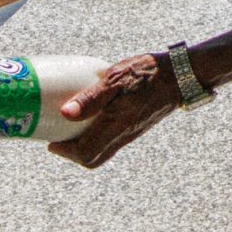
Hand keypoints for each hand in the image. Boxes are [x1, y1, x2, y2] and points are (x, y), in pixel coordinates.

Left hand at [47, 53, 178, 169]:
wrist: (180, 75)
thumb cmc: (147, 73)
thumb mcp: (115, 79)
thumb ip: (91, 98)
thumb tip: (65, 113)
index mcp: (118, 126)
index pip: (86, 153)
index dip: (65, 152)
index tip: (52, 142)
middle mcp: (124, 135)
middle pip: (94, 158)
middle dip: (73, 154)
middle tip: (58, 138)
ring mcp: (131, 133)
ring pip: (103, 151)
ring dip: (84, 145)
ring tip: (71, 127)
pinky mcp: (135, 126)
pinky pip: (111, 140)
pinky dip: (96, 136)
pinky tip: (91, 117)